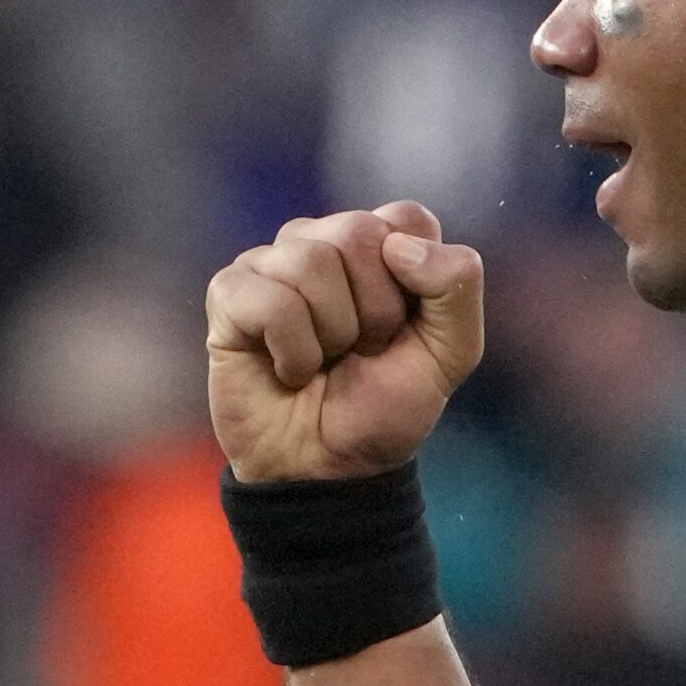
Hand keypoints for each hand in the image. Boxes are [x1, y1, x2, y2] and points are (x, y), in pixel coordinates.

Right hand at [206, 201, 484, 482]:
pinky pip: (269, 300)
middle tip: (362, 349)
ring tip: (325, 360)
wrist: (331, 467)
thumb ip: (457, 286)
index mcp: (380, 246)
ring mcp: (272, 264)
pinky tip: (290, 370)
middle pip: (357, 232)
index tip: (405, 326)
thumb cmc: (385, 406)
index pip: (406, 219)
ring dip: (332, 333)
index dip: (417, 281)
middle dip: (375, 310)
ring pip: (309, 261)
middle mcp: (323, 242)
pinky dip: (294, 351)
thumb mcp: (451, 352)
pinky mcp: (229, 294)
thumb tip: (398, 245)